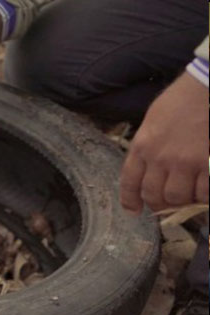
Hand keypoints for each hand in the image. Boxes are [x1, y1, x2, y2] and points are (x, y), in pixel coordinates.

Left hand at [120, 72, 208, 213]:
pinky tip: (207, 188)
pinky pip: (205, 193)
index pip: (130, 181)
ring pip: (179, 197)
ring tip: (191, 192)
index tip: (134, 210)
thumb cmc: (183, 99)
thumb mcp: (153, 121)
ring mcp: (186, 162)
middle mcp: (160, 158)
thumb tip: (149, 169)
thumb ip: (148, 145)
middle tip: (169, 202)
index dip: (130, 199)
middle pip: (154, 195)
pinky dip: (206, 196)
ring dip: (185, 200)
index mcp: (142, 145)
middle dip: (160, 203)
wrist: (209, 87)